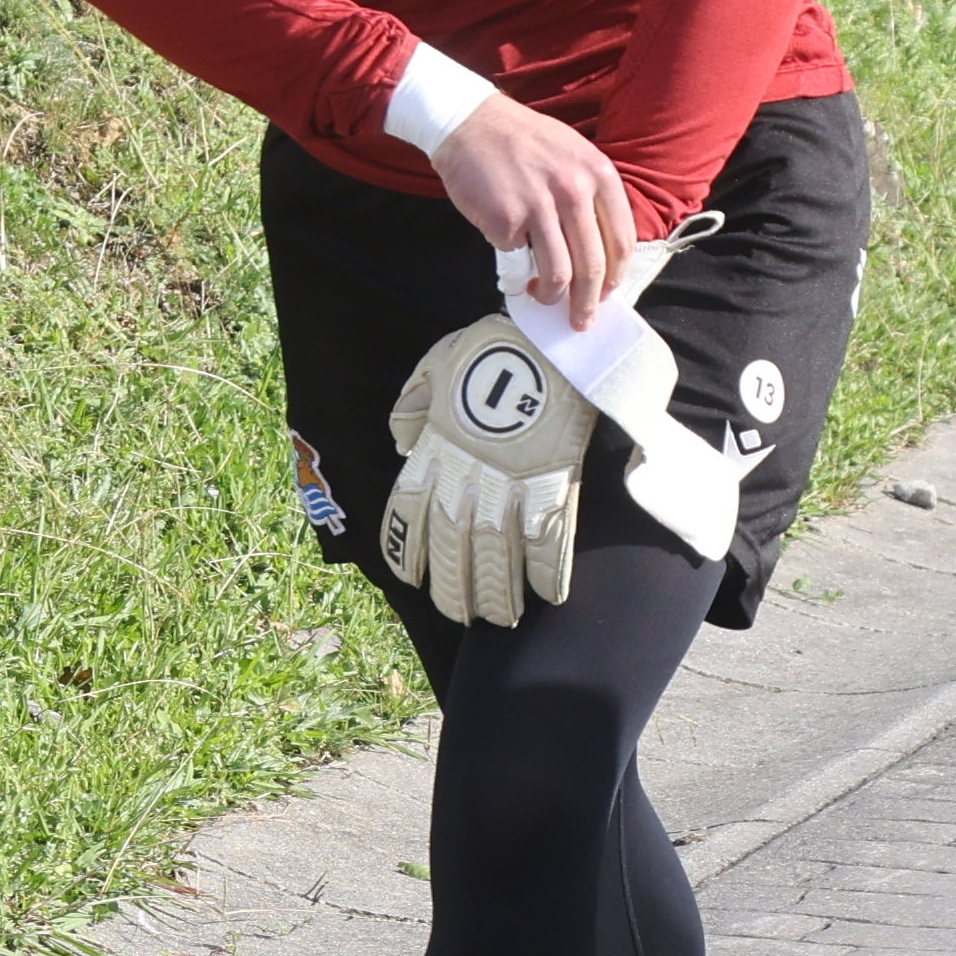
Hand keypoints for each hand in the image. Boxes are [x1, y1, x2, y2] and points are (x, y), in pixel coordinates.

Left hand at [378, 316, 592, 626]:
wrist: (548, 338)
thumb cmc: (491, 347)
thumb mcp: (434, 366)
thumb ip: (412, 406)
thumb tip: (403, 440)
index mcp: (433, 454)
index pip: (408, 519)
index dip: (409, 556)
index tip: (414, 581)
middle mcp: (466, 479)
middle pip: (453, 553)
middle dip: (456, 592)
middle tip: (464, 615)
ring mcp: (510, 487)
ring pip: (497, 560)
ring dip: (499, 595)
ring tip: (502, 617)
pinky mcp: (552, 486)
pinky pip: (549, 544)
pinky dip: (549, 574)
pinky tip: (550, 595)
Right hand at [431, 91, 637, 329]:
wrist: (470, 122)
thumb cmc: (523, 142)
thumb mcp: (573, 154)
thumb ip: (591, 197)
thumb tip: (600, 256)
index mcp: (599, 174)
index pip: (622, 241)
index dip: (616, 276)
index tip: (607, 293)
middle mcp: (574, 189)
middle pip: (592, 265)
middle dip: (588, 302)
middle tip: (581, 320)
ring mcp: (539, 204)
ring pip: (558, 273)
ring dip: (552, 297)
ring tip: (544, 298)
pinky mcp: (506, 218)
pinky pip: (517, 260)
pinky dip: (515, 267)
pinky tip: (511, 259)